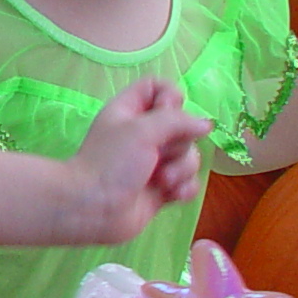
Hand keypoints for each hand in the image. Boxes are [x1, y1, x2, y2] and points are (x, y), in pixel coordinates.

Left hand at [57, 78, 210, 244]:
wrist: (93, 209)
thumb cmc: (111, 163)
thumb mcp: (141, 130)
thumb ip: (176, 120)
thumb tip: (205, 124)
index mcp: (130, 112)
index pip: (158, 88)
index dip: (170, 97)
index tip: (169, 112)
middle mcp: (143, 135)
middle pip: (183, 126)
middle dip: (178, 143)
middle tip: (157, 154)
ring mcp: (154, 163)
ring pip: (190, 156)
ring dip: (180, 169)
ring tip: (160, 181)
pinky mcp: (162, 189)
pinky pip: (189, 182)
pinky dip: (184, 188)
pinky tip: (171, 195)